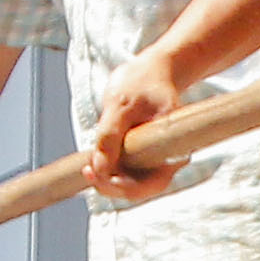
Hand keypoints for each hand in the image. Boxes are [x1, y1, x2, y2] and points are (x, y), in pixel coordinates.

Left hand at [86, 48, 186, 203]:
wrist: (152, 70)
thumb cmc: (142, 82)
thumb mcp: (120, 103)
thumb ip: (109, 135)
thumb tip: (98, 168)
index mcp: (172, 150)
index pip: (149, 185)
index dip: (120, 187)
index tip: (94, 173)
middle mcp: (167, 161)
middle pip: (139, 190)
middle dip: (109, 185)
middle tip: (86, 170)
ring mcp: (154, 160)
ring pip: (129, 184)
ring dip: (106, 178)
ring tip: (88, 163)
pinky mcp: (142, 156)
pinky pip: (124, 172)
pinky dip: (108, 169)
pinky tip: (93, 160)